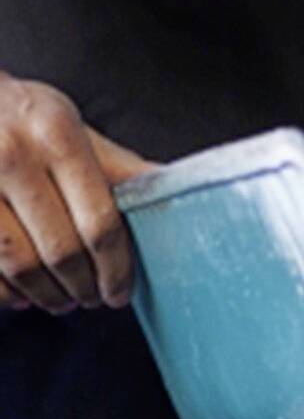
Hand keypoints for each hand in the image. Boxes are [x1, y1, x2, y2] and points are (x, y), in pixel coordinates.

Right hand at [0, 73, 156, 312]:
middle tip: (98, 298)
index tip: (122, 289)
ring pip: (19, 265)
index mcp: (57, 136)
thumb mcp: (74, 127)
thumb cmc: (27, 118)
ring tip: (66, 300)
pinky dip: (8, 293)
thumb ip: (116, 165)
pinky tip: (25, 295)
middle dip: (84, 285)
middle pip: (60, 249)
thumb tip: (173, 189)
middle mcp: (13, 159)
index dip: (115, 264)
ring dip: (47, 295)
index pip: (99, 218)